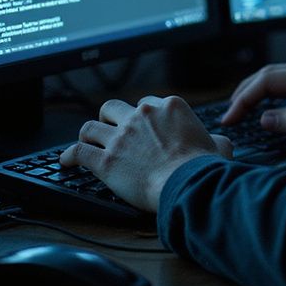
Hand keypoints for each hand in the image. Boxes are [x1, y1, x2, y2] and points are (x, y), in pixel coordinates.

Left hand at [60, 95, 232, 211]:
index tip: (139, 127)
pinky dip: (69, 155)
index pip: (146, 102)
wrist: (186, 182)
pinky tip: (66, 161)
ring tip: (86, 142)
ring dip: (88, 134)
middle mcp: (142, 115)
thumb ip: (216, 138)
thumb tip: (219, 142)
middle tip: (111, 130)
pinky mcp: (105, 159)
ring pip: (91, 126)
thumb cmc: (203, 166)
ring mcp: (121, 136)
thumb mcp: (219, 144)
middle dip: (110, 118)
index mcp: (168, 106)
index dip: (141, 116)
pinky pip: (78, 151)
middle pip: (114, 107)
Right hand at [221, 62, 285, 145]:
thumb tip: (265, 119)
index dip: (245, 98)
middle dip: (245, 92)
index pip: (268, 81)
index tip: (230, 119)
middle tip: (228, 116)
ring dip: (256, 90)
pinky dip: (271, 92)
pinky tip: (267, 105)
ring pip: (279, 76)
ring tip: (240, 110)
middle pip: (269, 73)